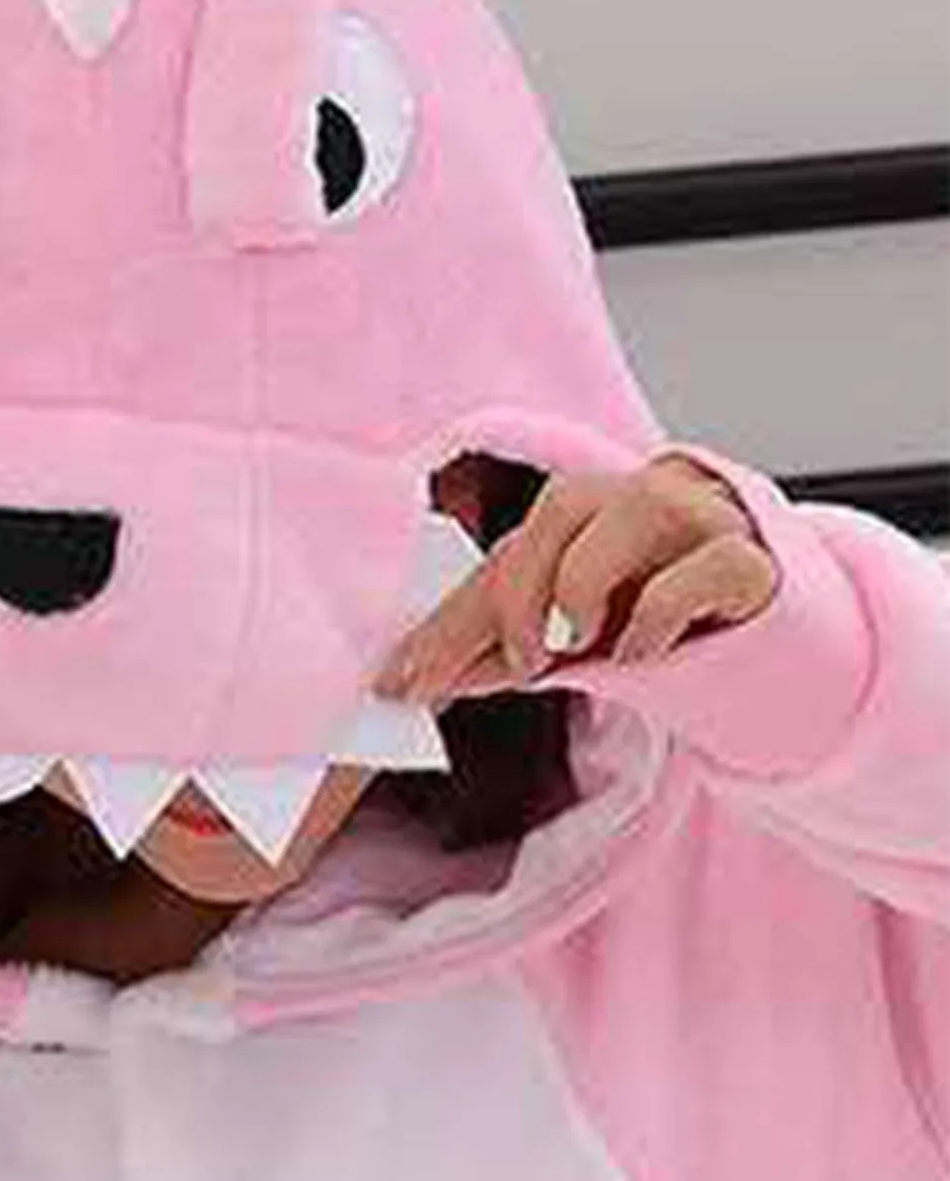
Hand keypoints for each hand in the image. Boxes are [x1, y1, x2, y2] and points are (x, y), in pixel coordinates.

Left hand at [373, 452, 780, 704]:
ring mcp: (704, 521)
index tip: (403, 681)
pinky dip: (663, 612)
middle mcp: (640, 499)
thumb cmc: (663, 624)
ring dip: (586, 582)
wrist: (779, 634)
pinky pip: (707, 566)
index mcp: (587, 514)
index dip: (450, 618)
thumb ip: (507, 651)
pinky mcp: (755, 561)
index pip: (505, 554)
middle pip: (563, 507)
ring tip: (572, 647)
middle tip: (518, 660)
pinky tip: (647, 655)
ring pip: (639, 507)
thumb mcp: (577, 640)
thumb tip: (415, 680)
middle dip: (520, 589)